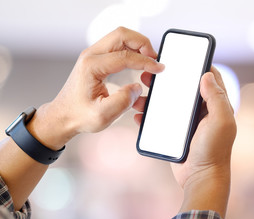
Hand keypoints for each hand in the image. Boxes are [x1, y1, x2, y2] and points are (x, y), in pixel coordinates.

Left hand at [28, 27, 164, 149]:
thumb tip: (137, 88)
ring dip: (138, 45)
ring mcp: (93, 55)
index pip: (125, 56)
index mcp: (91, 66)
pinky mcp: (97, 59)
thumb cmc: (78, 115)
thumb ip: (123, 101)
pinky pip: (118, 45)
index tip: (158, 68)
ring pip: (120, 36)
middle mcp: (91, 56)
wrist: (63, 116)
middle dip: (143, 43)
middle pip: (122, 34)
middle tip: (154, 58)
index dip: (146, 62)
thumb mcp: (103, 115)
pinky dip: (132, 49)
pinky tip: (139, 61)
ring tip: (149, 60)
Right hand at [134, 67, 236, 216]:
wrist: (201, 178)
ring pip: (168, 102)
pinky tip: (138, 113)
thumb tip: (206, 74)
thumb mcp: (220, 122)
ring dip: (154, 97)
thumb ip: (216, 98)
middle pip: (183, 87)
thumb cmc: (214, 150)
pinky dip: (148, 115)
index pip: (208, 77)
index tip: (179, 55)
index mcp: (216, 104)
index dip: (196, 64)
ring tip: (140, 93)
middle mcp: (202, 110)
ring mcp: (187, 122)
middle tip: (149, 73)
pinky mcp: (175, 133)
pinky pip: (159, 120)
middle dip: (167, 79)